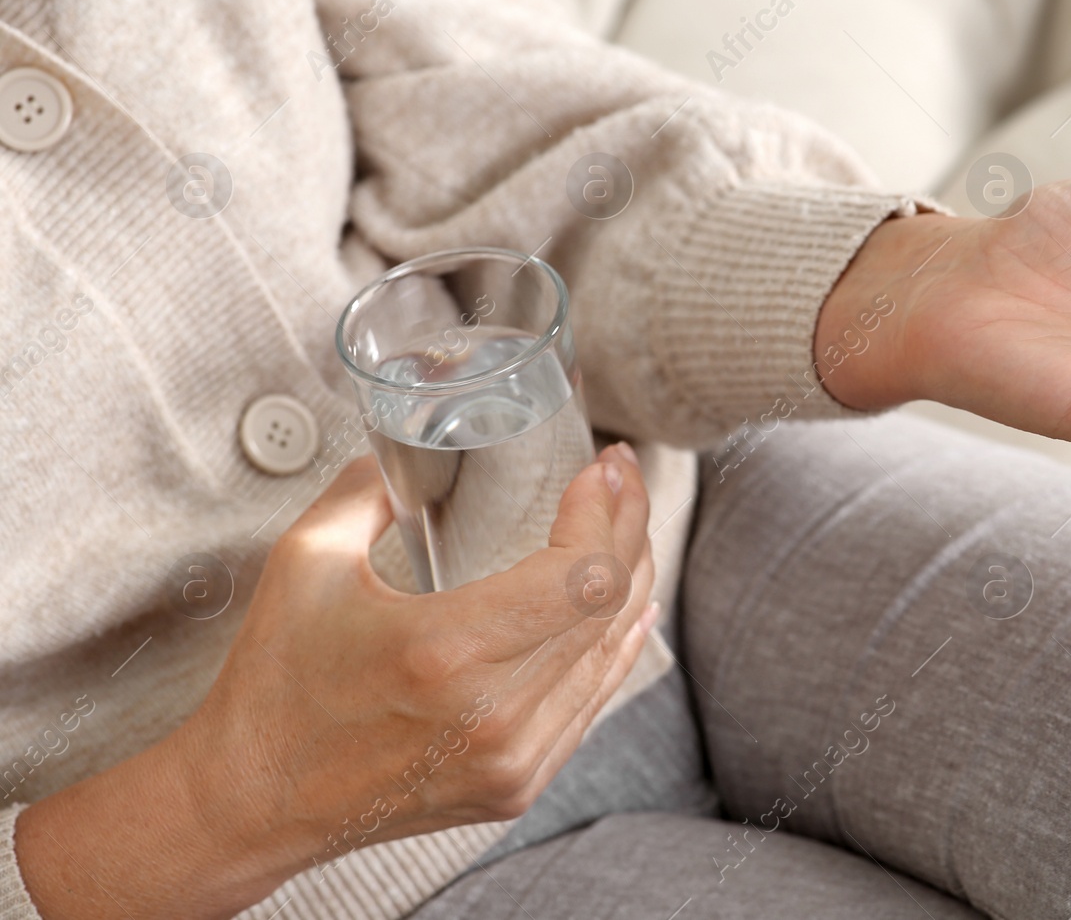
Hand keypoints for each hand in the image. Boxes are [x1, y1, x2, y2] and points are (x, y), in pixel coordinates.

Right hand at [16, 443, 655, 918]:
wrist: (252, 803)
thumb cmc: (274, 683)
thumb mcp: (306, 561)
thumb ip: (369, 491)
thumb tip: (414, 451)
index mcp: (445, 653)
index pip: (581, 576)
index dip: (607, 513)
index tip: (601, 468)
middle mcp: (493, 715)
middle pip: (610, 606)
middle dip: (629, 527)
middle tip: (621, 479)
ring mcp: (512, 760)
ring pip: (613, 654)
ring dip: (632, 581)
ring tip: (627, 525)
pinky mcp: (516, 786)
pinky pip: (592, 703)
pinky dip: (614, 645)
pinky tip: (626, 605)